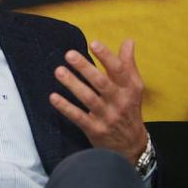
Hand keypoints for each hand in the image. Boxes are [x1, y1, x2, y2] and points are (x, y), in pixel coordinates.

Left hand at [50, 40, 147, 163]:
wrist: (131, 146)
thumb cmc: (129, 110)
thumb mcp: (134, 88)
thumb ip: (128, 65)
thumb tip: (128, 41)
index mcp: (129, 89)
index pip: (119, 70)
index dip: (107, 56)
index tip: (93, 43)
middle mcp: (119, 102)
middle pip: (102, 83)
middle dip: (85, 68)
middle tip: (70, 54)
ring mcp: (107, 117)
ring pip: (88, 99)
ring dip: (73, 84)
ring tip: (59, 71)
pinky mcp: (95, 129)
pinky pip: (78, 117)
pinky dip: (65, 107)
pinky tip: (53, 97)